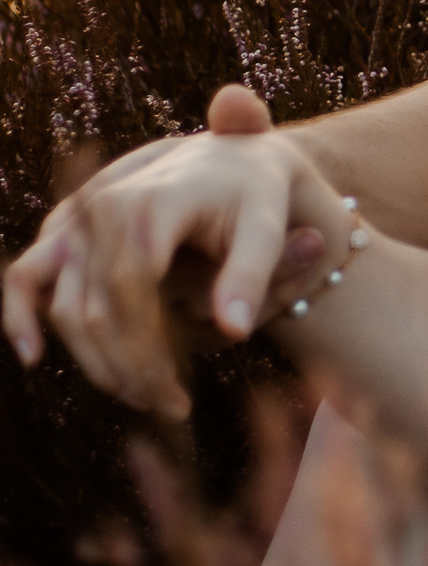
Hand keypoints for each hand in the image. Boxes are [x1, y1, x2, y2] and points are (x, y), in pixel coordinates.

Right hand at [3, 87, 328, 412]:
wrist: (228, 156)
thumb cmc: (253, 194)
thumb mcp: (265, 227)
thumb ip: (253, 276)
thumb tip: (234, 331)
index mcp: (149, 205)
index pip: (132, 295)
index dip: (148, 354)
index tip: (176, 395)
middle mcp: (102, 207)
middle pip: (97, 309)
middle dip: (128, 368)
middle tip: (170, 408)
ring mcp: (78, 218)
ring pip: (66, 305)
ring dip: (93, 360)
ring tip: (139, 398)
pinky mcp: (65, 231)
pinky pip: (27, 275)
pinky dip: (21, 314)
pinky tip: (33, 355)